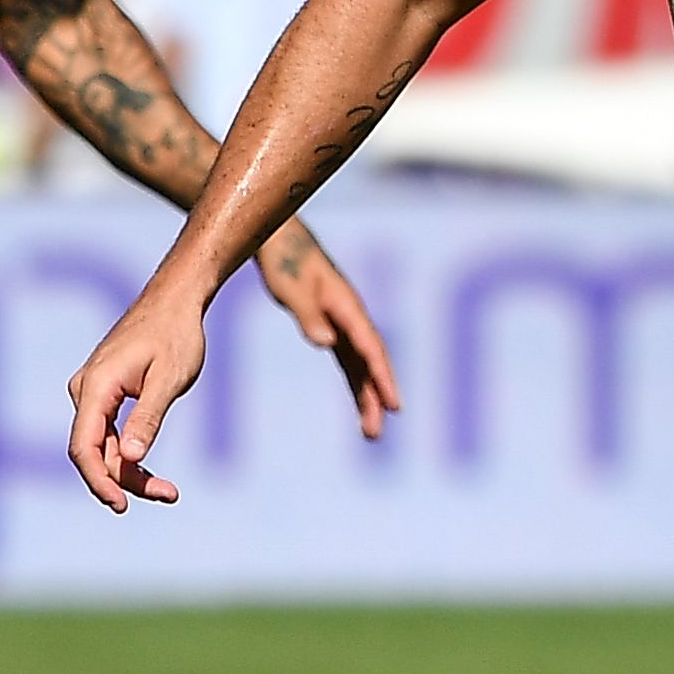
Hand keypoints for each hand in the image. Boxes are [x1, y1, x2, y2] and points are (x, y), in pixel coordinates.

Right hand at [67, 280, 216, 508]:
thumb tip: (133, 459)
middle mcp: (85, 391)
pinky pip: (109, 435)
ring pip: (103, 447)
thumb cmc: (175, 336)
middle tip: (168, 495)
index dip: (99, 480)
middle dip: (125, 480)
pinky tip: (151, 473)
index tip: (121, 505)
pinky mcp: (104, 396)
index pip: (84, 446)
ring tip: (168, 491)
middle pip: (94, 452)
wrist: (173, 303)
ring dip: (131, 472)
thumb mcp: (169, 379)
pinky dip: (130, 455)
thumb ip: (149, 418)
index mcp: (96, 386)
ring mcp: (91, 393)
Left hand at [253, 223, 401, 439]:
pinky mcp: (333, 326)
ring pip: (362, 365)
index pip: (369, 348)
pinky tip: (361, 403)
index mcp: (346, 307)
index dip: (381, 378)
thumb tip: (326, 343)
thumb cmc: (283, 260)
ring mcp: (344, 323)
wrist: (280, 240)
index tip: (392, 405)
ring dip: (367, 396)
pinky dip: (357, 382)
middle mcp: (351, 318)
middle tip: (376, 432)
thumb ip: (308, 315)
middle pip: (371, 362)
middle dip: (376, 397)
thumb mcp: (290, 287)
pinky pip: (350, 360)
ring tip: (370, 432)